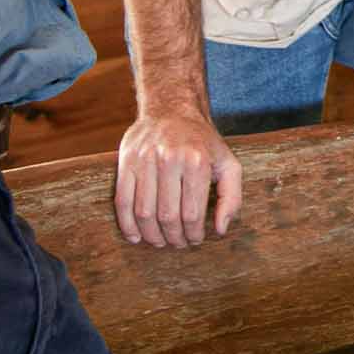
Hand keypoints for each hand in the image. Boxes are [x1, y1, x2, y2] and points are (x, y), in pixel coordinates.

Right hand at [115, 109, 242, 247]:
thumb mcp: (228, 163)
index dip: (194, 233)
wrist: (171, 110)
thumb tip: (221, 229)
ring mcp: (144, 160)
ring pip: (144, 212)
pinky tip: (136, 237)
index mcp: (196, 161)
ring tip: (160, 242)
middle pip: (168, 215)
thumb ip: (231, 196)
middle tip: (178, 243)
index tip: (195, 239)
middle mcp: (169, 160)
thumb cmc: (203, 143)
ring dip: (151, 235)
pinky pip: (122, 201)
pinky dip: (127, 224)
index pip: (193, 212)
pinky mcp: (126, 162)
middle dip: (174, 237)